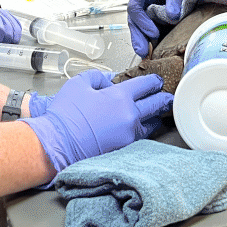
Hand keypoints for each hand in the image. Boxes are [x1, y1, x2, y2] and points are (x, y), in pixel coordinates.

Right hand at [21, 71, 172, 176]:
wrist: (58, 143)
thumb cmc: (66, 115)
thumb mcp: (80, 83)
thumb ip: (98, 77)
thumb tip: (109, 80)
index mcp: (120, 97)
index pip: (146, 85)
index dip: (154, 81)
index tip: (157, 80)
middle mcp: (129, 116)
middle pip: (156, 105)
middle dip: (163, 99)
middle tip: (168, 97)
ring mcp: (128, 135)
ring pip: (151, 124)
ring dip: (155, 117)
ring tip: (156, 113)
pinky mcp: (123, 149)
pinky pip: (140, 137)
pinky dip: (143, 130)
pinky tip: (140, 128)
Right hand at [127, 0, 192, 57]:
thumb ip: (174, 0)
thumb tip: (173, 17)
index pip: (134, 6)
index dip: (142, 21)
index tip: (153, 33)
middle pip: (133, 18)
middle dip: (137, 35)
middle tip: (142, 51)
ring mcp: (143, 6)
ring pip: (137, 25)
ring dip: (140, 39)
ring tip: (144, 55)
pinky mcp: (150, 14)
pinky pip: (145, 27)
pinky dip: (148, 38)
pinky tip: (150, 51)